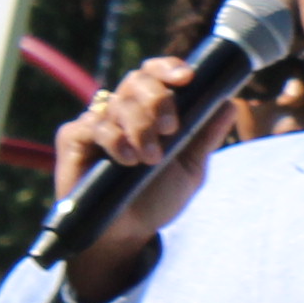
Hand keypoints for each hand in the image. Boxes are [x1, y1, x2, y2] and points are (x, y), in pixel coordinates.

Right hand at [47, 45, 251, 292]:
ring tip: (149, 159)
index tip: (187, 78)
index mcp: (149, 110)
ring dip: (140, 128)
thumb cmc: (157, 198)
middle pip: (137, 80)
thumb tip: (230, 102)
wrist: (127, 234)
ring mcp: (96, 122)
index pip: (155, 73)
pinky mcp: (73, 138)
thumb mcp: (190, 169)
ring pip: (118, 102)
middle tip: (169, 128)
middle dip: (158, 99)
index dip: (169, 68)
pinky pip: (93, 125)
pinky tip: (126, 160)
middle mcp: (122, 110)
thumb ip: (206, 136)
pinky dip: (114, 140)